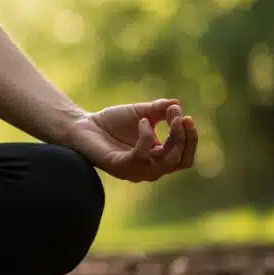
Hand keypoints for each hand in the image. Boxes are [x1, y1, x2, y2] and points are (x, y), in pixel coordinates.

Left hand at [67, 98, 196, 181]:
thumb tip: (177, 104)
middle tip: (182, 117)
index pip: (184, 157)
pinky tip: (142, 122)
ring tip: (169, 116)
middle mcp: (148, 168)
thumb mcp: (140, 112)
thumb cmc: (111, 121)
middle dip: (185, 138)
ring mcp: (134, 170)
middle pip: (180, 161)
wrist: (83, 124)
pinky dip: (147, 137)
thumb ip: (159, 109)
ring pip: (165, 164)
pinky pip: (141, 157)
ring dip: (173, 138)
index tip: (186, 116)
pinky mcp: (119, 166)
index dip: (190, 139)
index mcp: (157, 158)